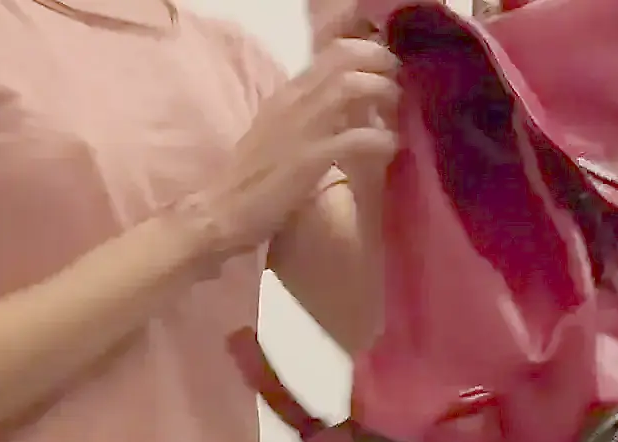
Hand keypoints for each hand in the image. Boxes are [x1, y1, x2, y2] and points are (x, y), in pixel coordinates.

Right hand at [190, 38, 399, 256]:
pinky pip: (356, 138)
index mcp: (285, 96)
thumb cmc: (249, 181)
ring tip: (397, 110)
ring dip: (383, 93)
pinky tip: (391, 148)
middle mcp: (292, 102)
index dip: (367, 53)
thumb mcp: (277, 134)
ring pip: (350, 86)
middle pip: (345, 59)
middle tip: (399, 83)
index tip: (386, 68)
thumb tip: (346, 110)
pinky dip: (380, 139)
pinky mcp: (307, 160)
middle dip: (380, 65)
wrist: (219, 212)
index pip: (330, 53)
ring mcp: (300, 129)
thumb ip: (307, 117)